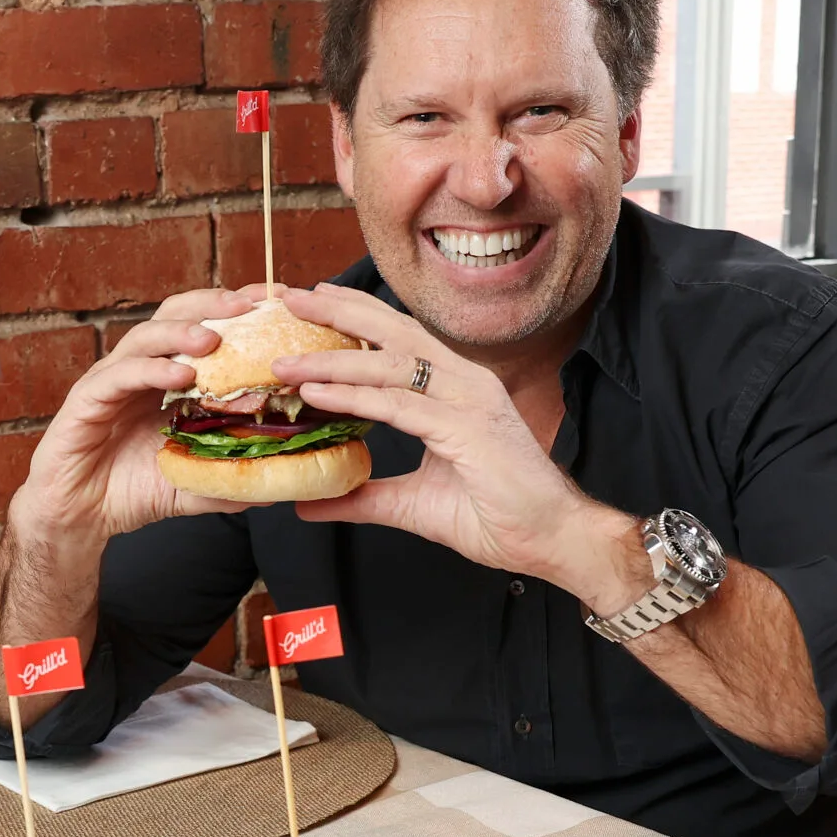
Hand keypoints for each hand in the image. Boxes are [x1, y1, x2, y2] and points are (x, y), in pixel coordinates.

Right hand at [11, 286, 265, 548]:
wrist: (79, 517)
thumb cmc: (130, 492)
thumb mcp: (192, 484)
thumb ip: (229, 477)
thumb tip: (276, 483)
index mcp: (167, 378)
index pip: (203, 326)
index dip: (237, 310)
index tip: (278, 301)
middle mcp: (140, 369)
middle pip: (175, 314)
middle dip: (213, 304)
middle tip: (251, 306)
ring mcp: (112, 380)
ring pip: (146, 336)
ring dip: (182, 332)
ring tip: (214, 338)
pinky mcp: (87, 399)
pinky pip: (120, 375)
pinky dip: (151, 369)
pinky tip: (179, 375)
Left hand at [272, 282, 650, 609]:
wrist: (551, 539)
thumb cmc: (497, 515)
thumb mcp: (411, 504)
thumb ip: (362, 498)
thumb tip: (310, 501)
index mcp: (455, 388)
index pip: (398, 340)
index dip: (355, 318)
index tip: (311, 303)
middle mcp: (464, 382)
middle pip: (393, 333)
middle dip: (338, 312)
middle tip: (289, 297)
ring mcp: (468, 401)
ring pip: (390, 366)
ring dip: (332, 359)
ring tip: (285, 359)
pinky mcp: (468, 430)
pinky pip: (399, 406)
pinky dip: (354, 396)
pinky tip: (317, 392)